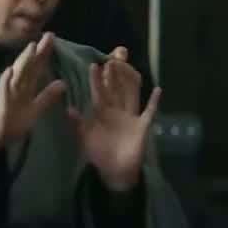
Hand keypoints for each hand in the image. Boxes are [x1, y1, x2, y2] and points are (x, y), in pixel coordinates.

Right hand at [0, 33, 66, 148]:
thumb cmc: (13, 123)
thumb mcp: (35, 109)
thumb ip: (47, 96)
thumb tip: (64, 82)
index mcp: (26, 88)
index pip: (37, 67)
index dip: (45, 53)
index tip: (52, 38)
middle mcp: (17, 87)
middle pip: (29, 66)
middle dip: (39, 51)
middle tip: (48, 35)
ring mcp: (8, 94)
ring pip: (18, 75)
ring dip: (24, 61)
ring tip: (32, 47)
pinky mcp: (1, 104)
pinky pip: (3, 91)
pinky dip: (5, 81)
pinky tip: (8, 70)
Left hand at [66, 57, 161, 192]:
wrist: (114, 172)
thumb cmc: (99, 154)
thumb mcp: (84, 138)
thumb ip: (77, 124)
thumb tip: (69, 108)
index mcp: (102, 113)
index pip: (100, 93)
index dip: (98, 80)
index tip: (94, 65)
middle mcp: (117, 111)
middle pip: (117, 88)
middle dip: (115, 72)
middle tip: (114, 55)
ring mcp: (131, 117)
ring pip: (131, 94)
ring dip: (130, 80)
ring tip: (127, 65)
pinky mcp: (143, 127)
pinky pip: (149, 113)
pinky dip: (154, 103)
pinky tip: (157, 90)